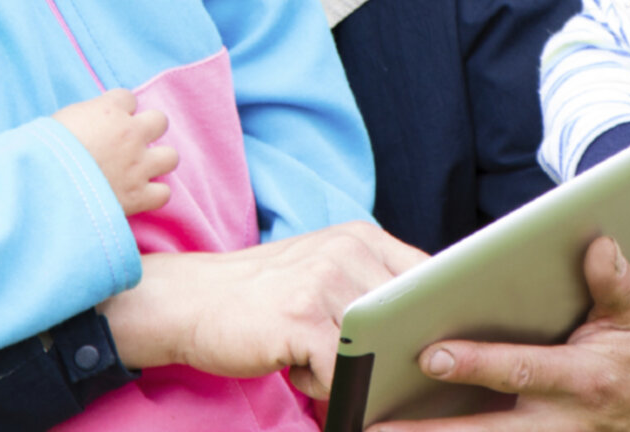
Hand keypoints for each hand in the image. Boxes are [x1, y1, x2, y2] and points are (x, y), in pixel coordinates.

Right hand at [53, 88, 176, 215]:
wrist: (42, 187)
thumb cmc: (41, 151)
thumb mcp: (58, 121)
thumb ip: (82, 118)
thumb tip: (86, 125)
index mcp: (109, 110)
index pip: (128, 98)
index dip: (118, 111)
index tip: (106, 123)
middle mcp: (130, 133)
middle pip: (159, 121)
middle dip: (147, 131)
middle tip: (129, 144)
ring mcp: (138, 165)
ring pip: (171, 156)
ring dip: (157, 162)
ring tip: (139, 170)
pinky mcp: (139, 196)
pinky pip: (164, 193)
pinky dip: (153, 195)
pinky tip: (138, 195)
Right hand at [99, 221, 427, 397]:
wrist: (191, 299)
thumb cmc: (262, 296)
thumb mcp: (320, 271)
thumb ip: (367, 286)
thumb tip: (425, 327)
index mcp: (359, 236)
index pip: (426, 275)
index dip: (436, 315)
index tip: (439, 343)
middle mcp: (347, 251)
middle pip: (409, 314)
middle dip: (402, 354)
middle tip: (387, 376)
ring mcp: (325, 282)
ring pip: (379, 347)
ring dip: (360, 373)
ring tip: (322, 371)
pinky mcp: (302, 319)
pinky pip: (344, 372)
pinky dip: (336, 392)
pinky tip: (302, 380)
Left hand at [369, 237, 629, 431]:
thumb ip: (617, 284)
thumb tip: (596, 245)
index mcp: (582, 380)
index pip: (520, 371)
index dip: (476, 364)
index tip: (430, 353)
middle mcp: (559, 421)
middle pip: (484, 431)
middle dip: (429, 430)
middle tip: (374, 422)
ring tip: (373, 431)